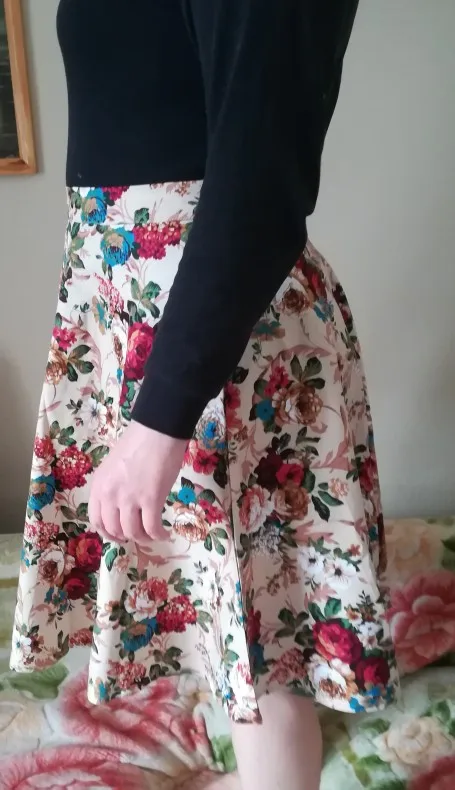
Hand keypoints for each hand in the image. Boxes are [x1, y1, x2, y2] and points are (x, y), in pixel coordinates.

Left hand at [88, 421, 186, 544]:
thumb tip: (122, 504)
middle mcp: (110, 495)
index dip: (108, 533)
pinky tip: (165, 534)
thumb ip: (113, 486)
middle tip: (138, 534)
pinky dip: (159, 535)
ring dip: (144, 538)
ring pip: (133, 532)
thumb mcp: (114, 466)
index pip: (96, 520)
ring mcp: (129, 498)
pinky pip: (152, 528)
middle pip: (115, 530)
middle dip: (127, 537)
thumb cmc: (138, 442)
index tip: (119, 535)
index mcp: (99, 486)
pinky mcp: (151, 500)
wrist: (158, 431)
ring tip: (153, 534)